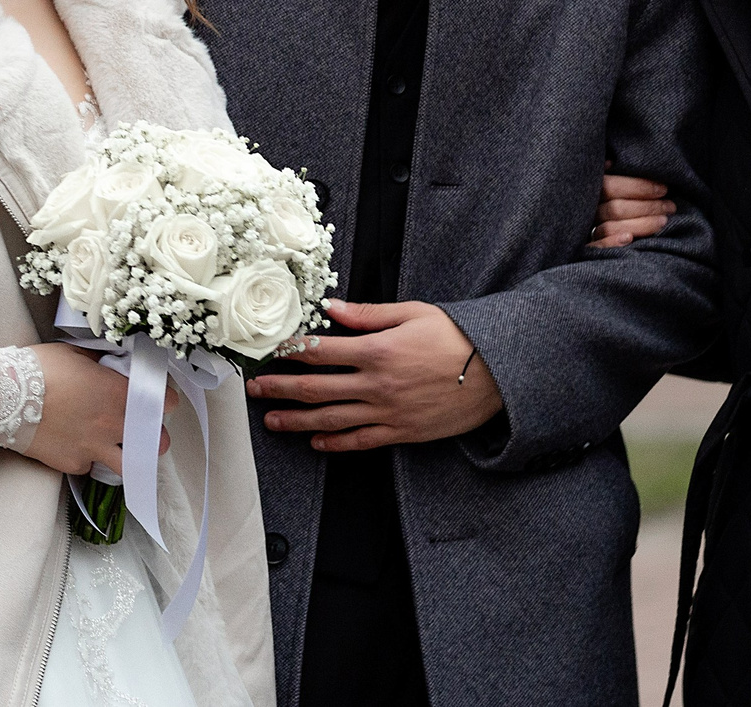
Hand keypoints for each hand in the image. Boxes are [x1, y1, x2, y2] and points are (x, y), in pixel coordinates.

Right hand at [20, 342, 175, 476]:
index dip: (164, 401)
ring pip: (128, 466)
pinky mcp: (73, 464)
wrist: (4, 399)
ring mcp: (93, 448)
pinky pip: (89, 466)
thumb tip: (109, 367)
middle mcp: (112, 424)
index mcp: (118, 393)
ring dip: (130, 458)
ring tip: (123, 451)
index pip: (162, 402)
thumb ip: (100, 365)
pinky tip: (77, 446)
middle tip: (146, 431)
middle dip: (155, 437)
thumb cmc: (39, 369)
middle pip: (155, 442)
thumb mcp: (75, 355)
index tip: (161, 400)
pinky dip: (88, 459)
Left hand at [244, 299, 502, 451]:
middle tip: (255, 389)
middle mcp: (376, 384)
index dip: (291, 352)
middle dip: (281, 388)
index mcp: (377, 350)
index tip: (270, 352)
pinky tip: (315, 441)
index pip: (321, 351)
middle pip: (317, 388)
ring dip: (296, 420)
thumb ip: (368, 313)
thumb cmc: (456, 336)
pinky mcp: (400, 431)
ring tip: (272, 420)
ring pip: (331, 419)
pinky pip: (360, 441)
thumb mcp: (413, 313)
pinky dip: (335, 443)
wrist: (495, 373)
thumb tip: (332, 308)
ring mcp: (387, 412)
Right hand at [590, 171, 674, 248]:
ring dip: (640, 225)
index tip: (663, 189)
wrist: (589, 223)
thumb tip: (611, 162)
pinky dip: (612, 242)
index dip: (639, 187)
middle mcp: (586, 207)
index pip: (612, 186)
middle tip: (670, 206)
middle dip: (647, 207)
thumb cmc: (614, 195)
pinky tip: (629, 239)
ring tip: (663, 221)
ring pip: (611, 227)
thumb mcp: (610, 179)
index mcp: (590, 187)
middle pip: (616, 208)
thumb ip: (611, 172)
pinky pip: (597, 246)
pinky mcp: (586, 247)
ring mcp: (585, 228)